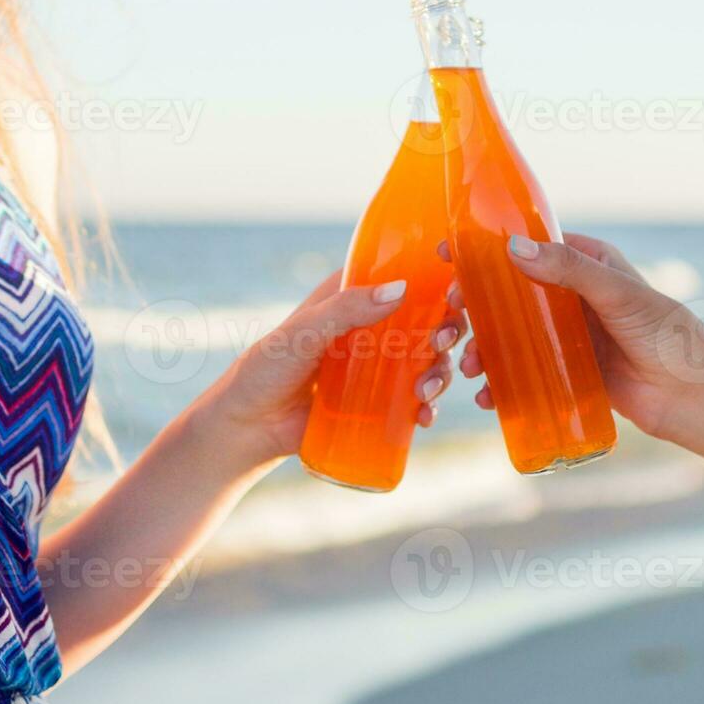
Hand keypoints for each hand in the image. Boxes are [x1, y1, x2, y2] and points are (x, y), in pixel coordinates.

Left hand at [201, 271, 466, 460]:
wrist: (248, 428)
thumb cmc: (265, 370)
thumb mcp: (303, 334)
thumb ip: (345, 309)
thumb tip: (401, 290)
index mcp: (352, 295)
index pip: (403, 275)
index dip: (436, 278)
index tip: (455, 292)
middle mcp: (371, 324)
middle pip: (428, 317)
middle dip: (447, 330)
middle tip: (441, 346)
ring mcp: (377, 364)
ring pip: (427, 358)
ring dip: (439, 372)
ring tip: (426, 391)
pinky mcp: (378, 400)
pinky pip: (413, 398)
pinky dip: (427, 405)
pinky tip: (424, 416)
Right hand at [441, 233, 703, 440]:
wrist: (693, 397)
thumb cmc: (668, 335)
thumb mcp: (618, 295)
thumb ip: (570, 270)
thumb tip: (515, 249)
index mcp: (586, 263)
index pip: (527, 247)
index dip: (486, 251)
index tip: (447, 256)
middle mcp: (573, 296)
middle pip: (510, 295)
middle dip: (476, 309)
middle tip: (451, 319)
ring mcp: (568, 336)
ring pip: (512, 337)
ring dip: (484, 350)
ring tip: (469, 367)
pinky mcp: (568, 372)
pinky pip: (525, 374)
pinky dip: (502, 384)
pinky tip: (487, 397)